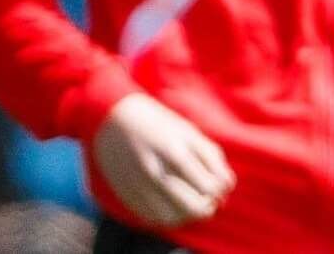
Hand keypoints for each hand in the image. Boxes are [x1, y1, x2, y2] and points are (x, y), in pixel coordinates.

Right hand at [92, 92, 235, 228]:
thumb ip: (212, 158)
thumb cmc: (156, 122)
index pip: (210, 187)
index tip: (216, 183)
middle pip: (194, 208)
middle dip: (207, 205)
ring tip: (188, 201)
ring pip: (174, 219)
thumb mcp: (188, 131)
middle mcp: (153, 171)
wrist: (107, 116)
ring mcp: (137, 185)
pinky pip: (152, 218)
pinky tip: (169, 203)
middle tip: (207, 197)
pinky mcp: (125, 193)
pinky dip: (166, 216)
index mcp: (173, 152)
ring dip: (187, 214)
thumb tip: (225, 188)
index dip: (220, 189)